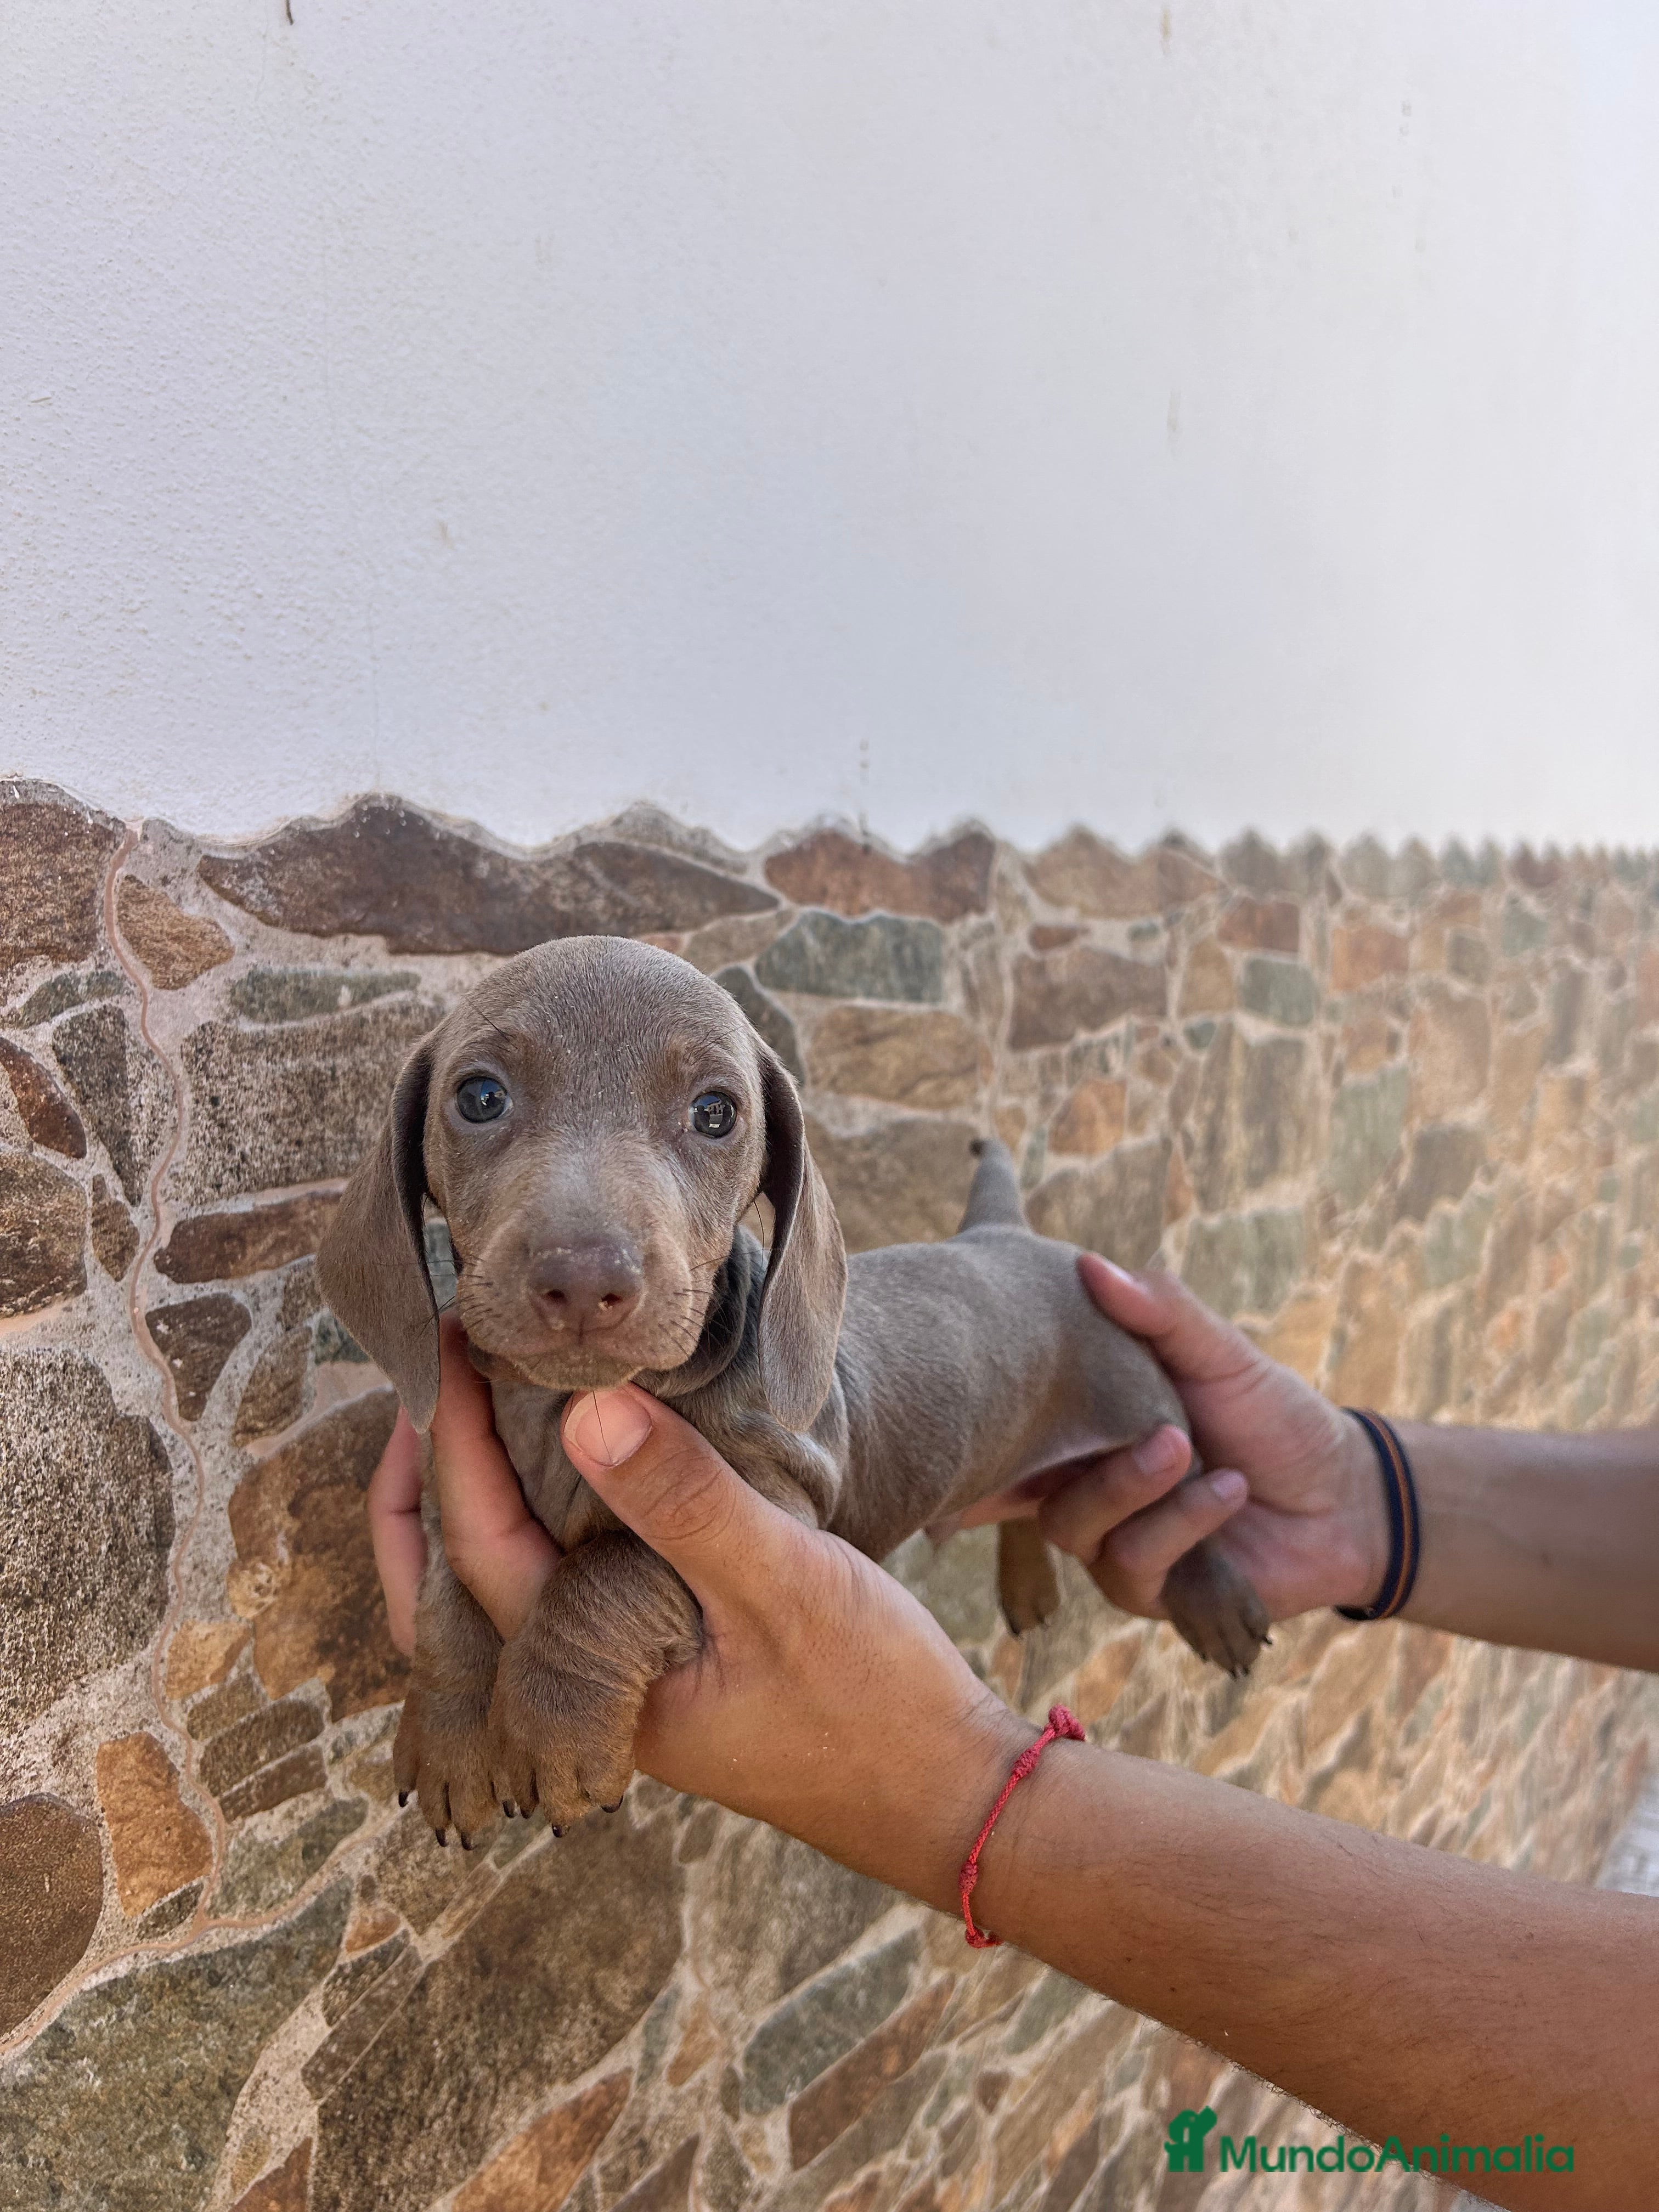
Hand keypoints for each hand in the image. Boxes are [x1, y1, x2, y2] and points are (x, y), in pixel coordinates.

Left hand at [368, 1331, 1028, 1896]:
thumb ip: (685, 1503)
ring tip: (478, 1410)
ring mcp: (622, 1684)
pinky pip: (567, 1590)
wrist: (950, 1794)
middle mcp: (583, 1692)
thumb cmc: (872, 1703)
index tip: (454, 1341)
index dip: (449, 1439)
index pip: (476, 1549)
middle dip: (419, 1489)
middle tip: (429, 1380)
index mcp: (588, 1681)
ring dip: (476, 1504)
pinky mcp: (664, 1666)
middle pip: (448, 1593)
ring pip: (503, 1593)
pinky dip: (544, 1522)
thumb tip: (584, 1411)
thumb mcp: (782, 1583)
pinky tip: (580, 1468)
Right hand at [965, 1258, 1387, 1625]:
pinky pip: (1129, 1561)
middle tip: (1125, 1415)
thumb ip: (1159, 1312)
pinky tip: (1228, 1488)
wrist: (1342, 1496)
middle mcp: (1078, 1483)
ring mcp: (1106, 1539)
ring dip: (1129, 1485)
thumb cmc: (1272, 1417)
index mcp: (1081, 1425)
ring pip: (1070, 1524)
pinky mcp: (1144, 1588)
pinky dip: (1178, 1521)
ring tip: (1188, 1450)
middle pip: (1016, 1478)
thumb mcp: (1218, 1353)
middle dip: (1055, 1444)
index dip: (985, 1415)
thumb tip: (1088, 1264)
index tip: (981, 1380)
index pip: (1009, 1424)